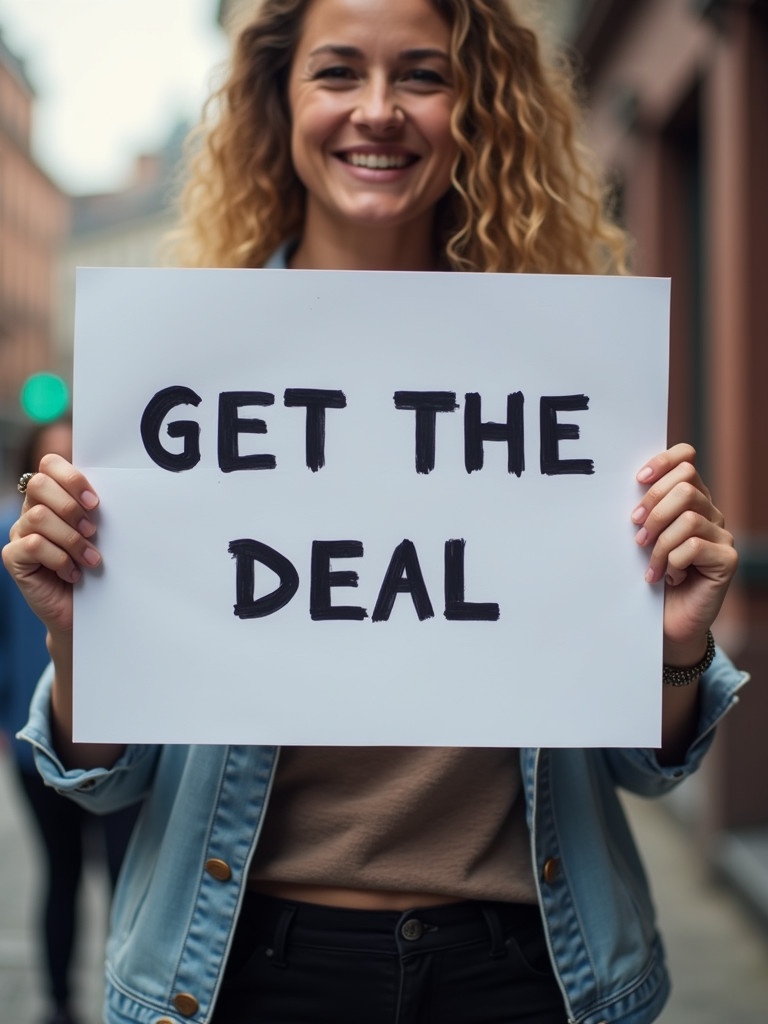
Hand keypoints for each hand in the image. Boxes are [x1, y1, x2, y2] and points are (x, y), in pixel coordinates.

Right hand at [1, 455, 101, 636]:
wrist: (85, 610)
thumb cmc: (94, 566)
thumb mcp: (100, 533)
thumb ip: (96, 509)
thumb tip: (117, 489)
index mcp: (53, 496)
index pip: (50, 464)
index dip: (71, 477)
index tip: (95, 502)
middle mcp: (31, 510)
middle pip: (39, 484)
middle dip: (70, 506)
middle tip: (92, 530)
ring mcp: (19, 533)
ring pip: (39, 517)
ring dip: (71, 539)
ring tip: (90, 559)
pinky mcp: (13, 557)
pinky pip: (33, 545)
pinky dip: (60, 559)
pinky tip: (73, 574)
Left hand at [632, 443, 736, 663]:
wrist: (665, 619)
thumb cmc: (651, 574)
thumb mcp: (642, 537)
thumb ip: (642, 510)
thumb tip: (629, 486)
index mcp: (689, 499)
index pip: (686, 459)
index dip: (663, 462)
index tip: (638, 480)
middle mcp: (709, 512)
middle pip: (686, 485)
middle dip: (654, 508)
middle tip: (638, 533)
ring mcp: (722, 535)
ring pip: (688, 518)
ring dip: (660, 542)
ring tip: (650, 563)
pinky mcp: (727, 559)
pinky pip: (694, 546)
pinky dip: (671, 562)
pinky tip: (667, 577)